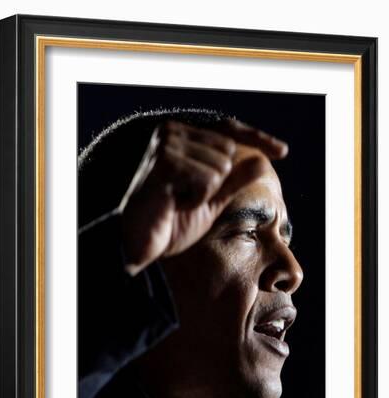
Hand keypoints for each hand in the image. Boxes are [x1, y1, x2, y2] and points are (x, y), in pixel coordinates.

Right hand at [120, 120, 287, 275]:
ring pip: (220, 166)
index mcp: (181, 136)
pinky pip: (208, 179)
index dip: (256, 139)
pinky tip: (173, 204)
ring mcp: (167, 145)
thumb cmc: (170, 222)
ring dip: (205, 193)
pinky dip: (196, 199)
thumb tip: (263, 161)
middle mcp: (172, 132)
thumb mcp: (211, 200)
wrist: (139, 243)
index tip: (283, 151)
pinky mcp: (165, 162)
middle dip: (216, 183)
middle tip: (186, 198)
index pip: (228, 130)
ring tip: (178, 202)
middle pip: (229, 151)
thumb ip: (234, 180)